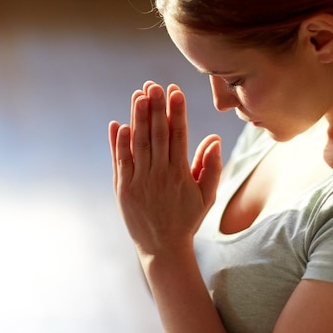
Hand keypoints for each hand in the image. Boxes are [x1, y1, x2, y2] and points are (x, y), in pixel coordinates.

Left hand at [108, 82, 222, 256]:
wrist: (163, 248)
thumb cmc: (187, 219)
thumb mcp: (207, 195)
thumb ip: (211, 166)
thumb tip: (214, 138)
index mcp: (181, 174)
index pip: (179, 135)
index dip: (177, 112)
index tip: (175, 91)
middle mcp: (160, 174)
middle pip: (157, 134)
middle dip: (156, 108)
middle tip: (154, 85)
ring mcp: (140, 181)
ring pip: (138, 143)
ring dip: (137, 118)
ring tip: (138, 95)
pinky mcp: (123, 189)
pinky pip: (121, 161)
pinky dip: (118, 143)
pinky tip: (119, 124)